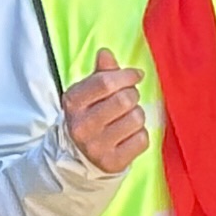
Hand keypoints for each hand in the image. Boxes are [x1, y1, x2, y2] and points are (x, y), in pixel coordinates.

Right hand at [64, 45, 152, 173]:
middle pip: (124, 100)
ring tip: (127, 119)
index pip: (105, 82)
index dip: (126, 75)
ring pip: (136, 119)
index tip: (136, 76)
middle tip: (129, 100)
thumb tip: (105, 53)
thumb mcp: (89, 92)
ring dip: (137, 116)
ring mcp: (96, 147)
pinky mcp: (112, 163)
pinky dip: (140, 135)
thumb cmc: (91, 115)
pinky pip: (142, 139)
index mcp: (73, 102)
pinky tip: (128, 136)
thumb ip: (101, 72)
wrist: (80, 156)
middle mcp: (82, 126)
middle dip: (133, 96)